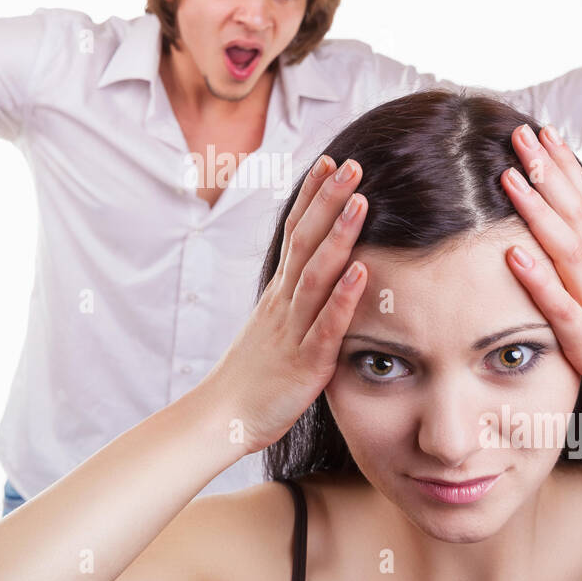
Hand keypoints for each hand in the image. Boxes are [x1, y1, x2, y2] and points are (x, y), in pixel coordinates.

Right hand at [199, 156, 368, 453]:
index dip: (312, 197)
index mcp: (277, 295)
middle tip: (352, 163)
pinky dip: (343, 297)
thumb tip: (317, 280)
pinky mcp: (305, 363)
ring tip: (360, 201)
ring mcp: (293, 331)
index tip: (330, 161)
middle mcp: (283, 304)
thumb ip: (294, 304)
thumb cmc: (251, 379)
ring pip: (315, 275)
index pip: (294, 233)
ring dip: (338, 236)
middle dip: (328, 200)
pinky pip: (326, 325)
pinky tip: (361, 271)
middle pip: (305, 241)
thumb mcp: (273, 331)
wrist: (220, 419)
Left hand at [498, 123, 581, 438]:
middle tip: (520, 133)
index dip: (566, 170)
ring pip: (569, 250)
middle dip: (548, 172)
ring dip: (538, 211)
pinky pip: (562, 308)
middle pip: (577, 214)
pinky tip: (512, 255)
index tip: (545, 135)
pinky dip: (538, 280)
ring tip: (510, 177)